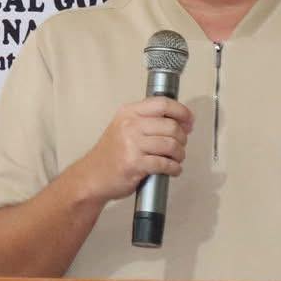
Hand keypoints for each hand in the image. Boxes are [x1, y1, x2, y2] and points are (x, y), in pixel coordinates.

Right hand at [67, 97, 192, 203]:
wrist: (91, 176)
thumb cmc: (111, 154)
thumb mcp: (123, 127)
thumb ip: (146, 121)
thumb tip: (179, 121)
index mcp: (129, 113)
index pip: (163, 104)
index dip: (181, 112)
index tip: (189, 121)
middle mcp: (130, 126)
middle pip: (171, 126)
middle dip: (182, 138)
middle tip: (181, 145)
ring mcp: (131, 145)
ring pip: (171, 145)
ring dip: (180, 154)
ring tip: (177, 159)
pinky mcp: (134, 164)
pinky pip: (164, 164)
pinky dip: (174, 168)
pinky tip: (173, 170)